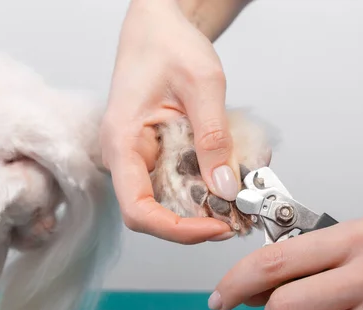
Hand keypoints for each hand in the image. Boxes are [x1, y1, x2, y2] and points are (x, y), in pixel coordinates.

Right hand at [99, 0, 239, 243]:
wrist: (159, 28)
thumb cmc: (167, 44)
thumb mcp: (203, 84)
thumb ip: (214, 137)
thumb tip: (224, 186)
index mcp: (123, 141)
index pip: (138, 209)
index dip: (176, 229)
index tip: (215, 228)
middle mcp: (127, 156)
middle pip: (156, 212)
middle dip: (198, 221)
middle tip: (237, 216)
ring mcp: (142, 157)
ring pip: (171, 201)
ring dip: (206, 204)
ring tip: (239, 193)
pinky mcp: (159, 154)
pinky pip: (182, 181)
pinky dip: (207, 183)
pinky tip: (230, 172)